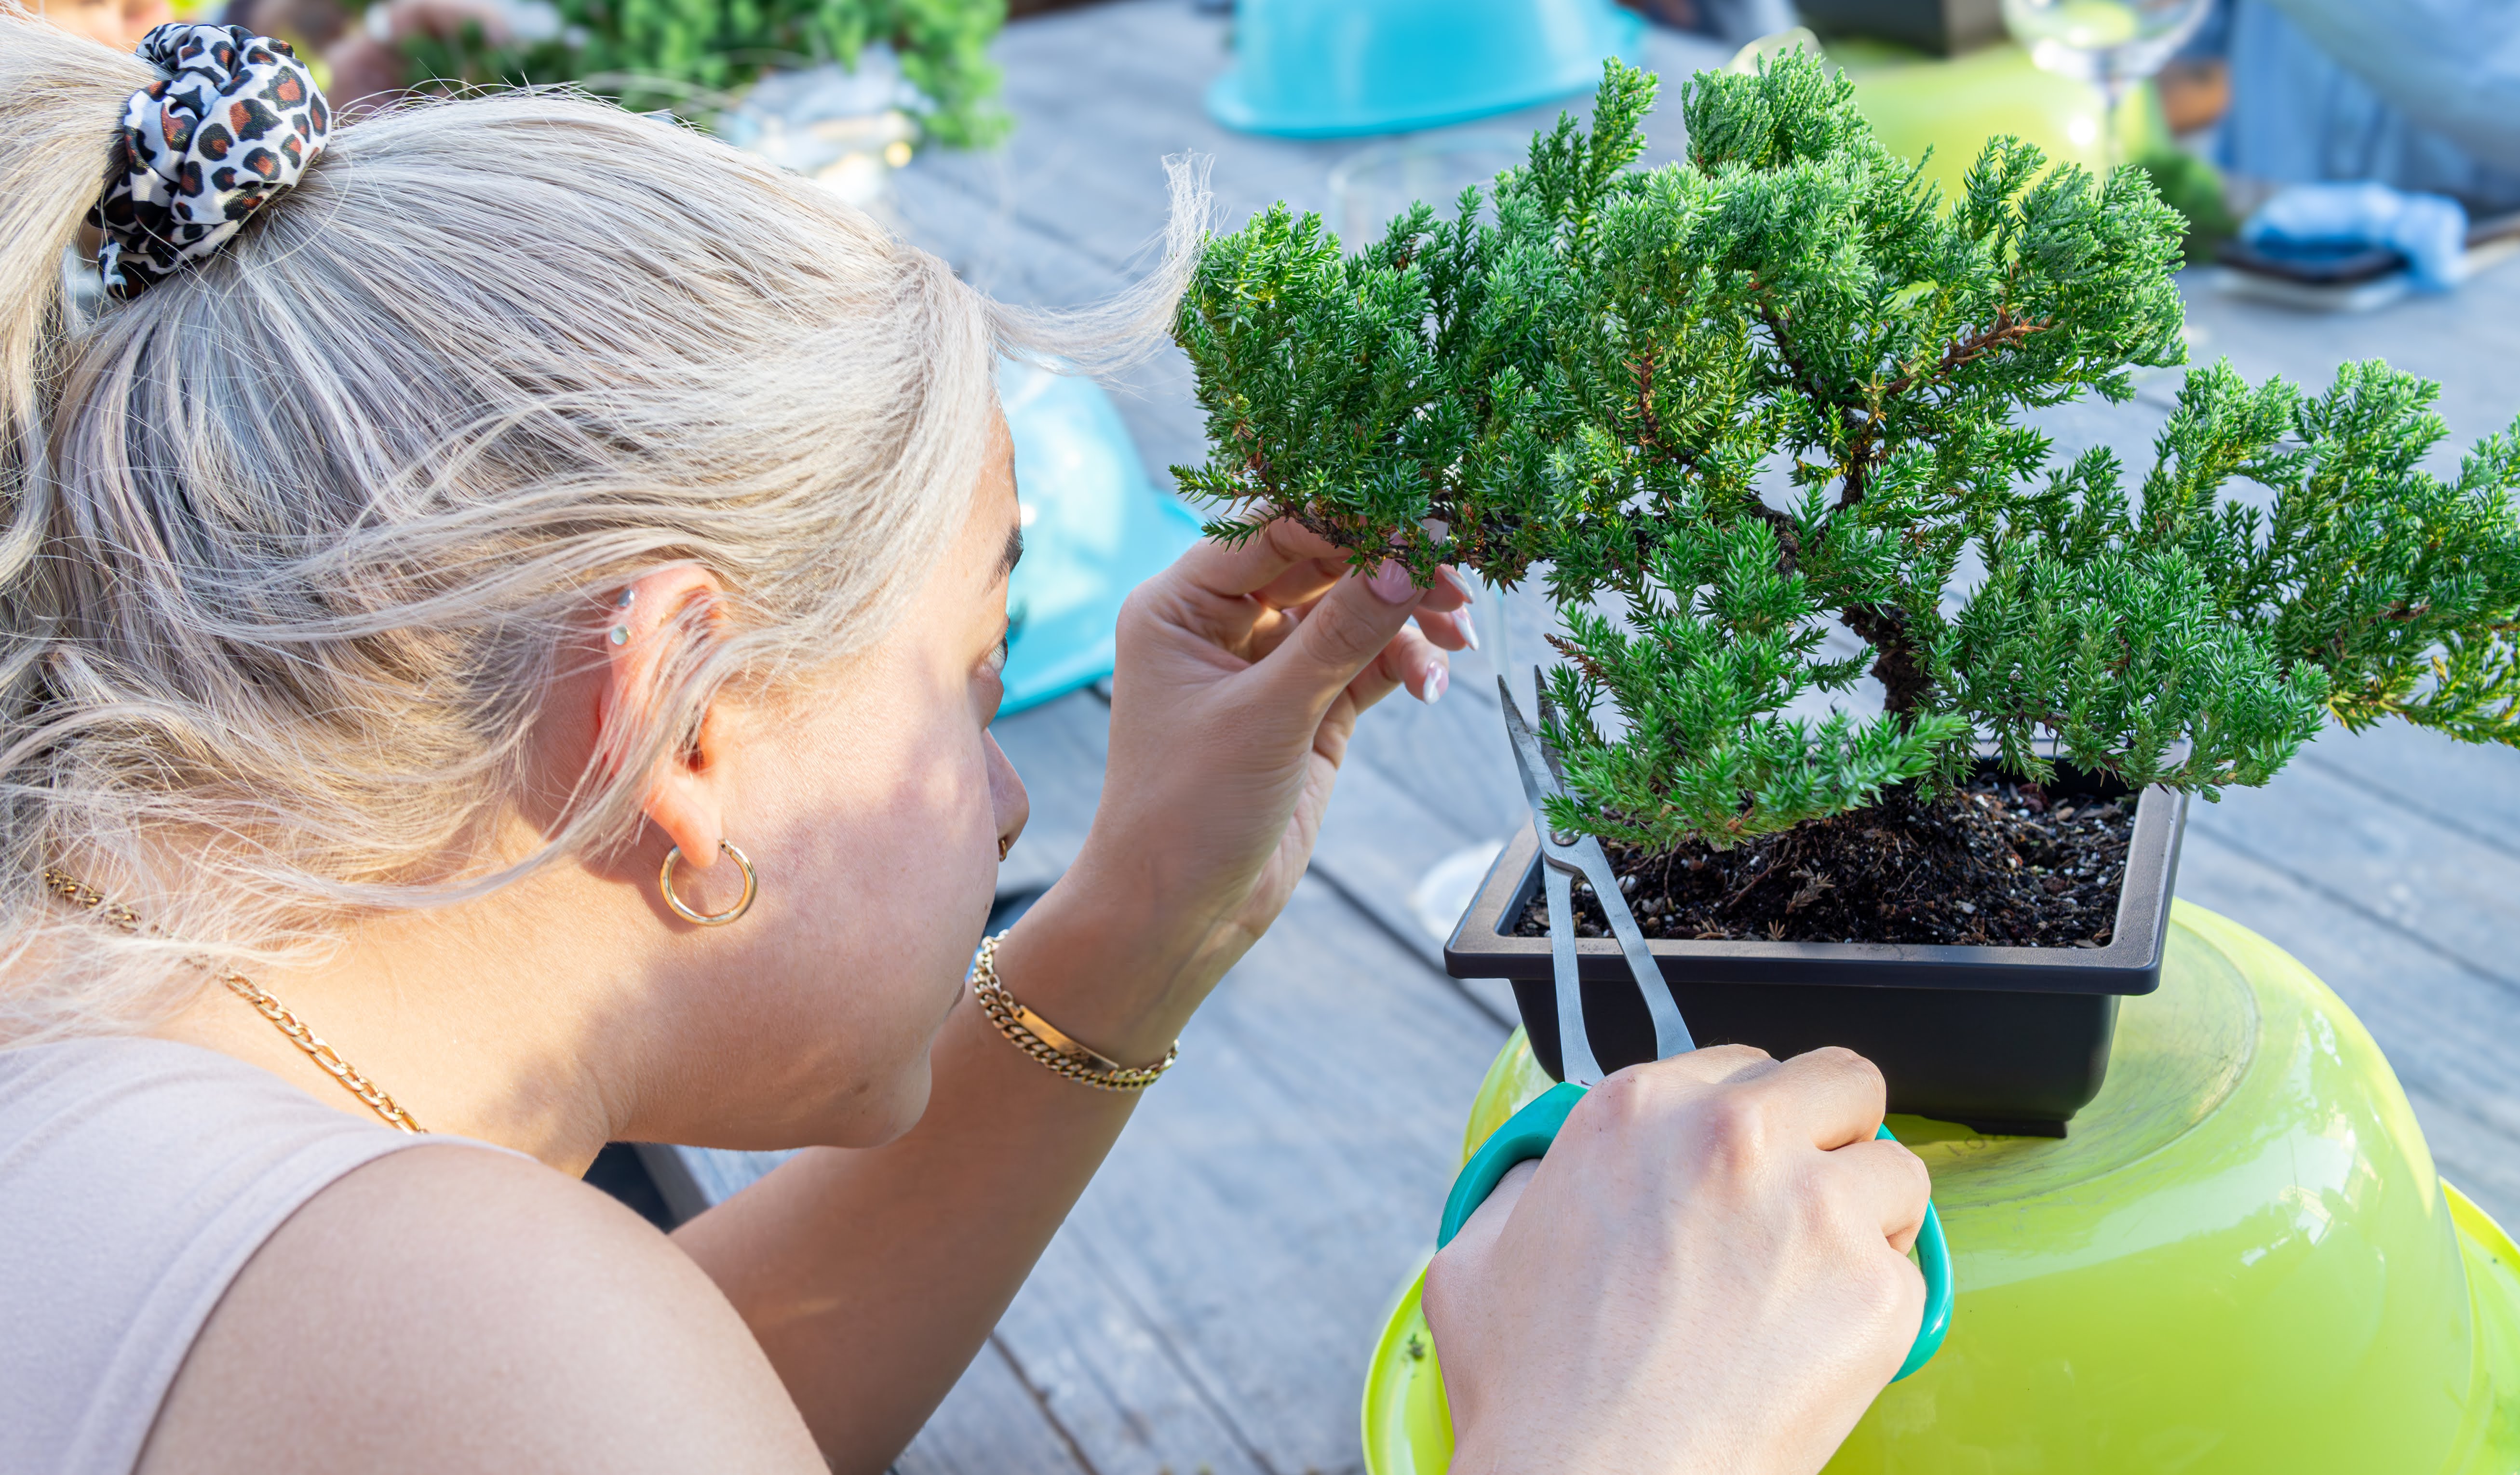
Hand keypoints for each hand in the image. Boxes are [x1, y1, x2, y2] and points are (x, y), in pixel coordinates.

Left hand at [1001, 522, 1472, 1057]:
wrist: (1177, 913)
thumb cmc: (1189, 810)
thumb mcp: (1269, 714)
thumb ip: (1342, 634)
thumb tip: (1408, 559)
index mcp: (1180, 605)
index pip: (1271, 531)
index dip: (1348, 520)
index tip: (1422, 522)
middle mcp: (1219, 624)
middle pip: (1320, 565)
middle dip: (1389, 569)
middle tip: (1459, 577)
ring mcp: (1266, 668)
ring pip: (1351, 613)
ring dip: (1406, 620)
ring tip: (1459, 639)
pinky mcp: (1306, 711)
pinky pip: (1365, 662)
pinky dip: (1403, 663)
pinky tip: (1435, 684)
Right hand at [1424, 1046, 1930, 1474]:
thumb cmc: (1536, 1397)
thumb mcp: (1477, 1255)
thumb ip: (1526, 1187)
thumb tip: (1548, 1176)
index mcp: (1636, 1112)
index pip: (1741, 1067)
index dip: (1746, 1123)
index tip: (1741, 1170)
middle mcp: (1731, 1137)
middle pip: (1840, 1082)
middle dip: (1829, 1135)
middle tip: (1803, 1201)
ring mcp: (1813, 1207)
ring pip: (1895, 1169)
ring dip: (1867, 1216)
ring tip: (1815, 1281)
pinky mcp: (1874, 1288)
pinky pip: (1911, 1268)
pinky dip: (1877, 1304)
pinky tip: (1817, 1343)